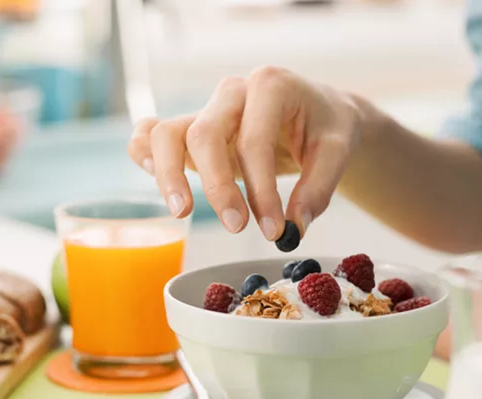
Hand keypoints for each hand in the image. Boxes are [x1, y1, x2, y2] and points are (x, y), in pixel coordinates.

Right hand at [128, 66, 359, 239]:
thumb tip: (295, 227)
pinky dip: (142, 153)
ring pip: (167, 132)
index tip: (274, 229)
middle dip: (217, 186)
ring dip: (168, 174)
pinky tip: (149, 175)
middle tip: (237, 227)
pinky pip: (152, 132)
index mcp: (270, 86)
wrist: (320, 112)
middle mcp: (232, 92)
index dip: (261, 190)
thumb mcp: (338, 152)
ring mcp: (207, 108)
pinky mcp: (193, 128)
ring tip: (182, 212)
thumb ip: (319, 189)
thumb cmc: (327, 127)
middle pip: (204, 134)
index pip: (254, 141)